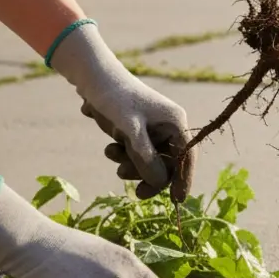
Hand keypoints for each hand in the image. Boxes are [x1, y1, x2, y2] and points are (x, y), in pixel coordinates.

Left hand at [47, 21, 196, 198]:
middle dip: (149, 174)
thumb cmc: (114, 97)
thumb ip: (146, 157)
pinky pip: (136, 152)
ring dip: (132, 165)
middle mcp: (168, 125)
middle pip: (167, 162)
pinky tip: (110, 148)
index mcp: (175, 121)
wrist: (91, 76)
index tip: (177, 201)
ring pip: (150, 159)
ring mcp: (153, 128)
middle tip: (136, 193)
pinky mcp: (138, 129)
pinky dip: (124, 155)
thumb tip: (160, 182)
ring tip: (112, 156)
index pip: (187, 156)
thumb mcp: (130, 130)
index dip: (183, 179)